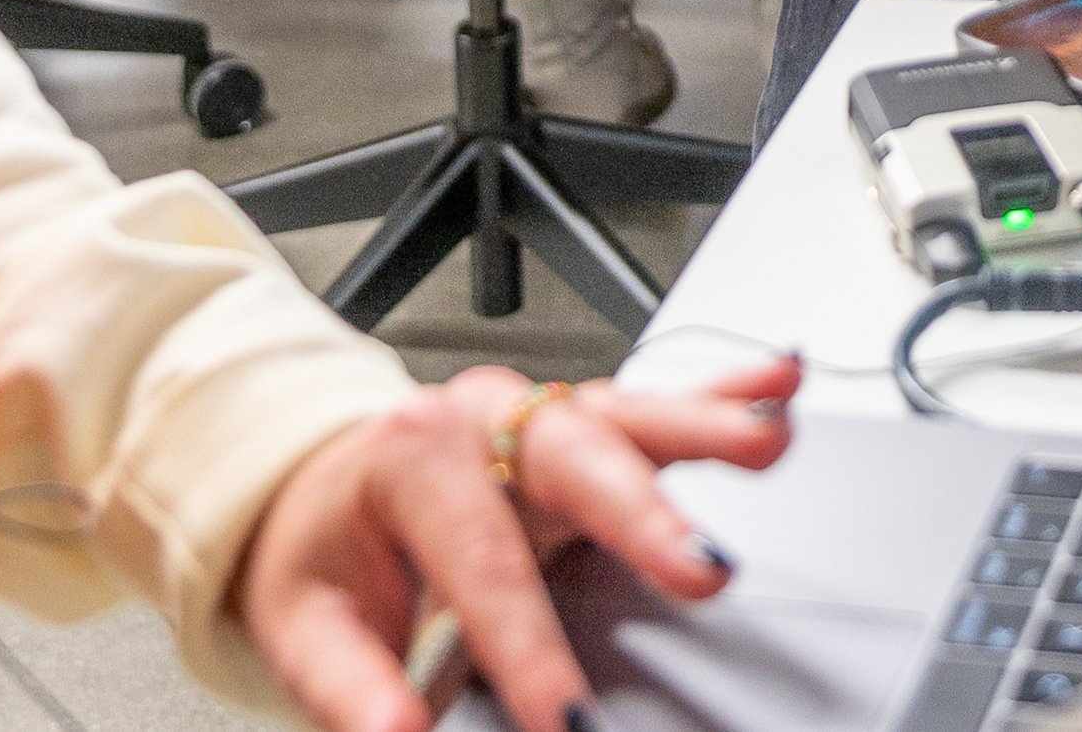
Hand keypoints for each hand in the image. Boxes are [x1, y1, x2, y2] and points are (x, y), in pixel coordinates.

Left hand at [237, 358, 801, 731]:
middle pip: (574, 460)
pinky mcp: (581, 426)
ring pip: (628, 414)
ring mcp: (539, 414)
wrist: (316, 478)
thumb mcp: (304, 619)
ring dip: (704, 428)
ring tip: (767, 441)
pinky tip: (777, 384)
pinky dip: (721, 393)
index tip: (563, 721)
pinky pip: (656, 405)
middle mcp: (482, 417)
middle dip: (643, 517)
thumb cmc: (321, 545)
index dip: (528, 649)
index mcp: (410, 457)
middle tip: (702, 570)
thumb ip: (352, 682)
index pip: (482, 563)